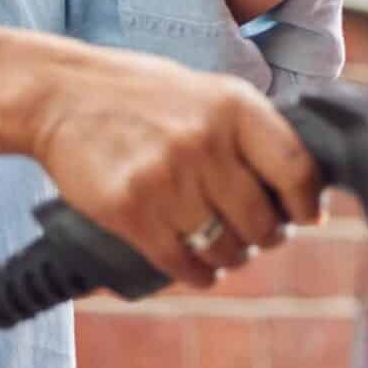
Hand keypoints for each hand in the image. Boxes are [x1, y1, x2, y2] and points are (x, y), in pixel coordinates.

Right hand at [26, 43, 323, 289]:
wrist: (61, 95)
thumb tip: (299, 185)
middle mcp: (205, 141)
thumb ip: (249, 131)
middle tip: (258, 236)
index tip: (306, 217)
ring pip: (224, 248)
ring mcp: (166, 178)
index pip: (296, 169)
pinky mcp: (129, 210)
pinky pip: (180, 262)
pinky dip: (197, 274)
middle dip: (266, 237)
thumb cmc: (143, 95)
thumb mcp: (207, 92)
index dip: (306, 203)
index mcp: (234, 106)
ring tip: (226, 251)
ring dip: (231, 258)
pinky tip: (199, 269)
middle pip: (262, 220)